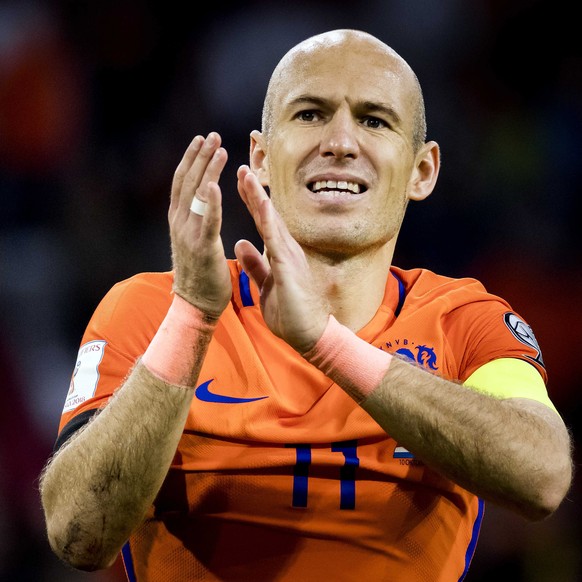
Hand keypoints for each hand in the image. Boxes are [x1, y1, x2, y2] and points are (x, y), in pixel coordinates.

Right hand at [168, 133, 231, 318]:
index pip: (183, 183)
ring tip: (218, 147)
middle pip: (187, 181)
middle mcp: (179, 222)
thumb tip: (202, 205)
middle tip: (212, 135)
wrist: (195, 303)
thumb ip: (196, 221)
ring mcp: (189, 234)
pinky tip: (215, 183)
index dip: (191, 160)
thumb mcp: (193, 241)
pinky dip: (211, 201)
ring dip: (207, 169)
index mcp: (179, 220)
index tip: (201, 141)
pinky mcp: (202, 247)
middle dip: (199, 156)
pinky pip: (207, 220)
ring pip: (196, 194)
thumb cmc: (200, 274)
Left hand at [235, 165, 328, 352]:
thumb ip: (255, 264)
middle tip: (241, 167)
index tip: (239, 181)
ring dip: (260, 199)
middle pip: (267, 215)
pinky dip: (270, 222)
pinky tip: (263, 205)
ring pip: (272, 222)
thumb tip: (240, 244)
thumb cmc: (290, 312)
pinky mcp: (290, 269)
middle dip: (253, 192)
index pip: (263, 221)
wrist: (308, 335)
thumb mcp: (266, 284)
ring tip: (247, 176)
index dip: (251, 201)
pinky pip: (277, 242)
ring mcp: (289, 257)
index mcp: (279, 253)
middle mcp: (286, 249)